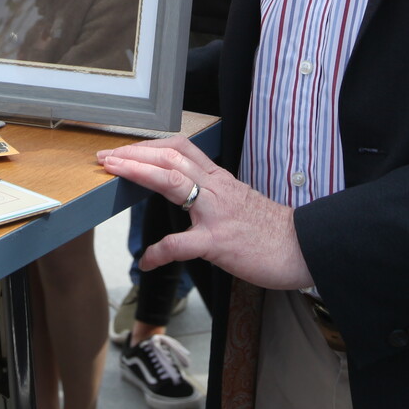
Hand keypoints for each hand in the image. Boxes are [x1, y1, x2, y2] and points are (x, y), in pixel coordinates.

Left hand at [97, 137, 312, 290]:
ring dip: (139, 173)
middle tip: (106, 157)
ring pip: (173, 182)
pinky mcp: (220, 242)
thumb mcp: (239, 202)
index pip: (180, 149)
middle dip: (135, 153)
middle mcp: (216, 189)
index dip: (149, 146)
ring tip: (113, 174)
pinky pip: (182, 244)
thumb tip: (186, 197)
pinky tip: (145, 261)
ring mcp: (217, 214)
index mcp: (219, 180)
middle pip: (171, 157)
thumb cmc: (271, 231)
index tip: (124, 149)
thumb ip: (212, 196)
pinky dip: (159, 251)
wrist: (302, 248)